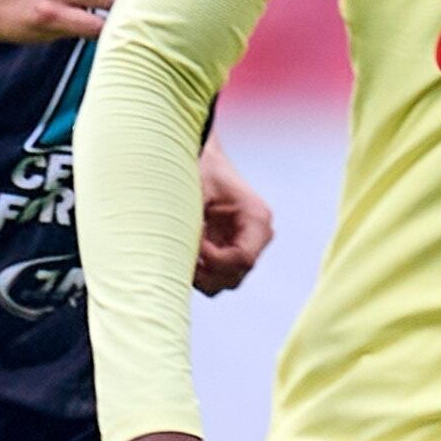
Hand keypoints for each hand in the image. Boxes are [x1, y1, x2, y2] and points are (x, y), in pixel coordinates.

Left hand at [193, 141, 273, 293]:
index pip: (243, 259)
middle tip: (183, 247)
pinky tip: (186, 247)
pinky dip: (198, 270)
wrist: (203, 159)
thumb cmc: (201, 168)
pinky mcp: (230, 251)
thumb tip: (182, 253)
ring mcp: (246, 245)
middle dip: (205, 269)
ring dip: (200, 272)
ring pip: (224, 281)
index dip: (214, 260)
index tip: (193, 242)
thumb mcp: (196, 191)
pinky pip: (216, 275)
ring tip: (183, 247)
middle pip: (234, 275)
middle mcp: (257, 236)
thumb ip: (193, 222)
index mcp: (257, 218)